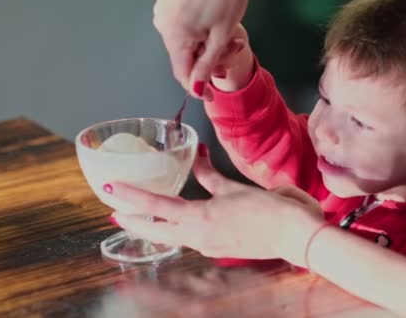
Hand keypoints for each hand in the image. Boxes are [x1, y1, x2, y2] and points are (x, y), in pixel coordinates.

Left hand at [105, 144, 324, 266]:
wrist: (294, 235)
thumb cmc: (270, 209)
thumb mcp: (234, 188)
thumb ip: (210, 175)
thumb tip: (196, 154)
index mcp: (201, 217)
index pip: (157, 205)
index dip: (132, 196)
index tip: (111, 190)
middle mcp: (199, 236)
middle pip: (156, 231)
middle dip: (133, 223)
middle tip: (115, 214)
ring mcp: (208, 247)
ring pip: (170, 237)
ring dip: (152, 228)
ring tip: (138, 218)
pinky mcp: (219, 250)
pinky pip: (189, 239)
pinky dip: (175, 231)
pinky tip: (174, 224)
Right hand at [153, 0, 262, 96]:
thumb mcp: (221, 38)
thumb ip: (206, 67)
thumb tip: (197, 91)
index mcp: (174, 34)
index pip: (182, 72)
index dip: (197, 87)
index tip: (211, 96)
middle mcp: (162, 24)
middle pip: (183, 58)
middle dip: (207, 62)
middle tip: (230, 52)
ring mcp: (162, 12)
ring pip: (182, 44)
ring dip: (204, 47)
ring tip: (226, 37)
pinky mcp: (166, 3)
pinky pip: (179, 29)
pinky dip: (196, 33)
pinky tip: (211, 25)